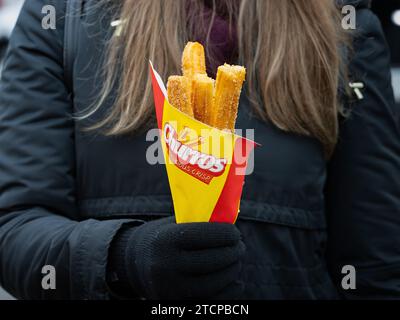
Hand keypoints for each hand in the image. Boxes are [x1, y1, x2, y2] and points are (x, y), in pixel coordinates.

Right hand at [125, 217, 244, 298]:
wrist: (133, 263)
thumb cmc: (161, 238)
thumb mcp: (173, 225)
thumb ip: (197, 223)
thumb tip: (231, 223)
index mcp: (165, 240)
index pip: (204, 236)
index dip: (225, 234)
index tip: (235, 233)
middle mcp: (166, 265)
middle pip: (212, 261)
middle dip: (233, 253)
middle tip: (240, 247)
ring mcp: (170, 288)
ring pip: (214, 283)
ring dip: (232, 271)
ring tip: (236, 262)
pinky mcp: (176, 302)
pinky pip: (210, 300)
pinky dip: (228, 292)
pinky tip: (235, 282)